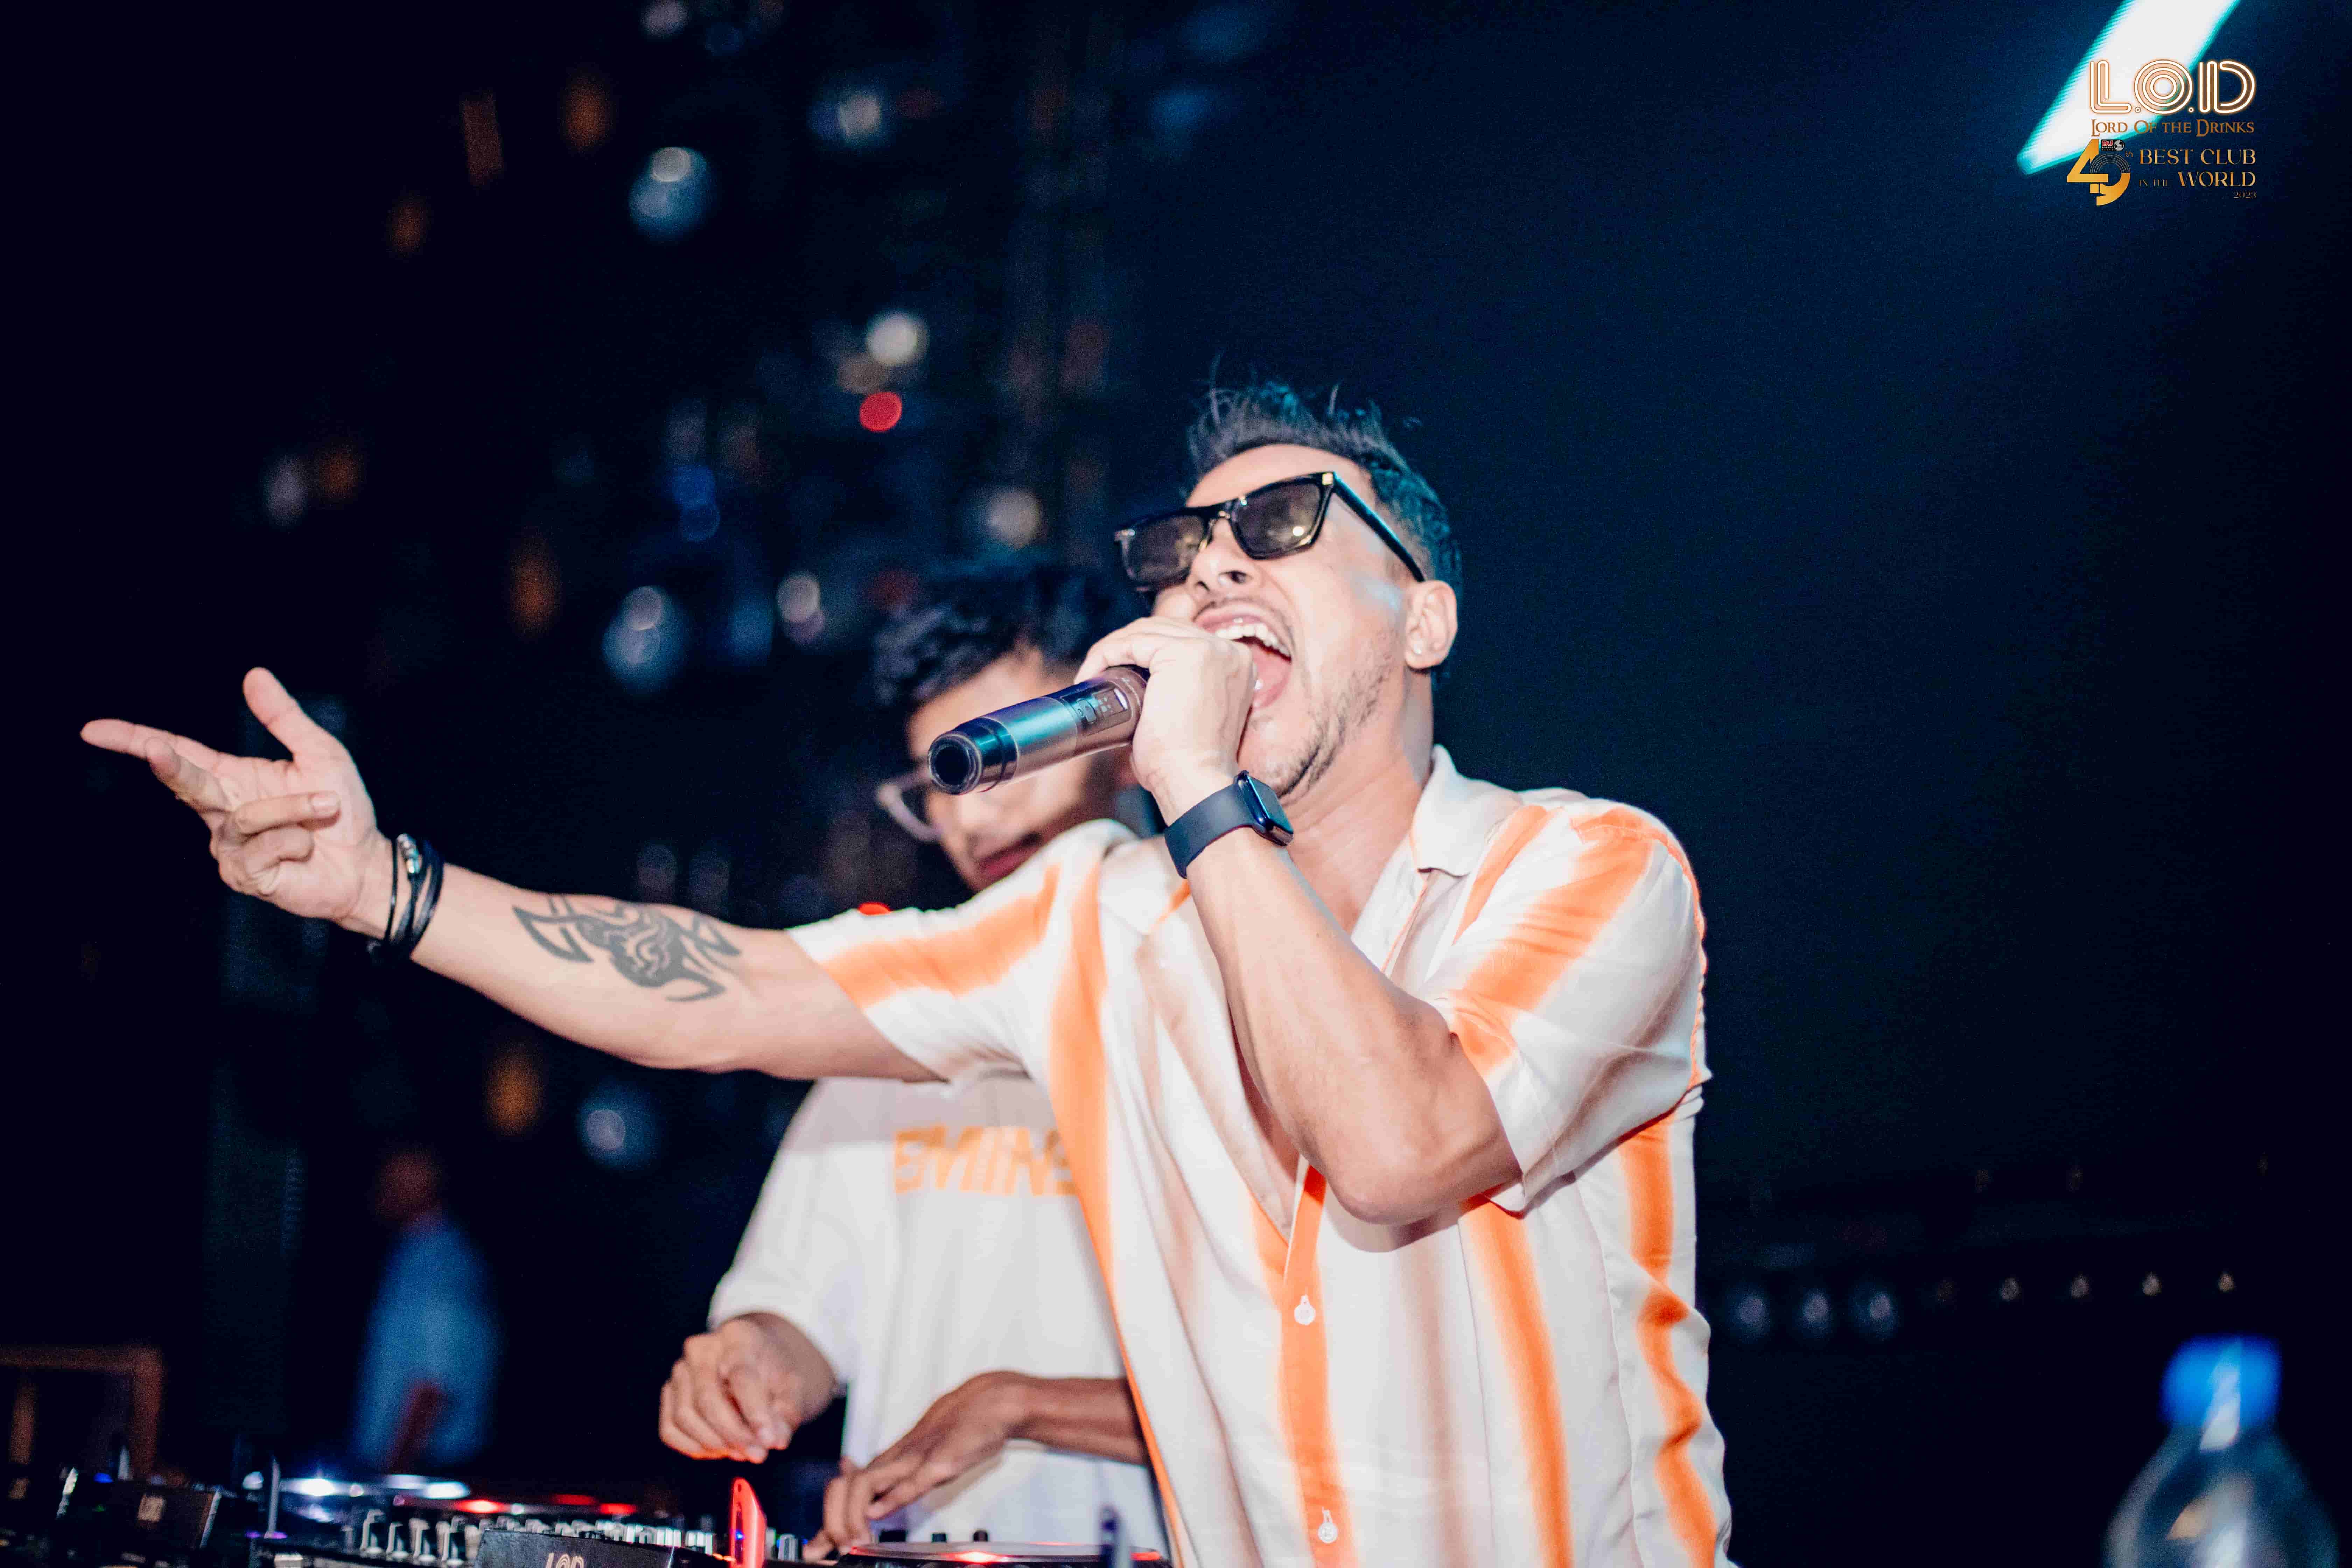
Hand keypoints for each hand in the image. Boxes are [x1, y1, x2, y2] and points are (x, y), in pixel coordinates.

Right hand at [82, 668, 388, 929]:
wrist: (364, 861)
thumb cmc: (341, 809)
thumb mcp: (318, 753)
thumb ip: (283, 717)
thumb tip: (253, 673)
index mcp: (232, 778)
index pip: (177, 753)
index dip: (133, 740)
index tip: (93, 730)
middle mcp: (222, 812)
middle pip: (185, 783)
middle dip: (170, 766)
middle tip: (156, 750)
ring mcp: (228, 847)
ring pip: (245, 817)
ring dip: (294, 808)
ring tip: (326, 807)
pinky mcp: (244, 875)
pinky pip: (264, 846)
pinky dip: (297, 839)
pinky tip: (309, 847)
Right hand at [657, 1314, 832, 1464]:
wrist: (756, 1364)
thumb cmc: (774, 1375)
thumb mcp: (792, 1388)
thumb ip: (786, 1414)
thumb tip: (776, 1441)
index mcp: (739, 1336)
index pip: (741, 1375)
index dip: (755, 1412)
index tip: (769, 1440)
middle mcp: (702, 1348)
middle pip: (708, 1398)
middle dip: (734, 1434)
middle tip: (757, 1454)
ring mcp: (681, 1369)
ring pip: (685, 1415)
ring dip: (714, 1443)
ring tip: (741, 1451)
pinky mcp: (669, 1392)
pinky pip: (670, 1428)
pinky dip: (693, 1446)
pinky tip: (718, 1450)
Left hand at [818, 1372, 1029, 1546]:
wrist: (989, 1403)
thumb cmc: (961, 1431)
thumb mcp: (926, 1462)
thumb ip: (901, 1482)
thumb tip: (874, 1508)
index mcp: (891, 1463)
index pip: (846, 1490)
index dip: (828, 1520)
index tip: (816, 1546)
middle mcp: (895, 1460)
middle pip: (845, 1488)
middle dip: (830, 1522)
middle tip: (826, 1549)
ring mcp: (914, 1459)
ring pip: (865, 1484)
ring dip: (850, 1517)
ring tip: (849, 1542)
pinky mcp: (938, 1462)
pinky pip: (910, 1481)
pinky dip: (890, 1499)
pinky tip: (877, 1514)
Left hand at [1076, 617, 1255, 819]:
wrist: (1195, 781)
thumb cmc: (1185, 763)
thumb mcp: (1186, 716)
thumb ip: (1175, 691)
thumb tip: (1136, 687)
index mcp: (1233, 665)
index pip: (1179, 640)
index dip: (1141, 651)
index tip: (1115, 674)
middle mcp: (1228, 651)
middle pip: (1162, 629)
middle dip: (1125, 647)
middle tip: (1098, 674)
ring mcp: (1210, 649)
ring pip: (1146, 631)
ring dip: (1112, 649)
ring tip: (1092, 676)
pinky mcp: (1187, 654)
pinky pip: (1133, 642)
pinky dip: (1106, 654)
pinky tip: (1093, 674)